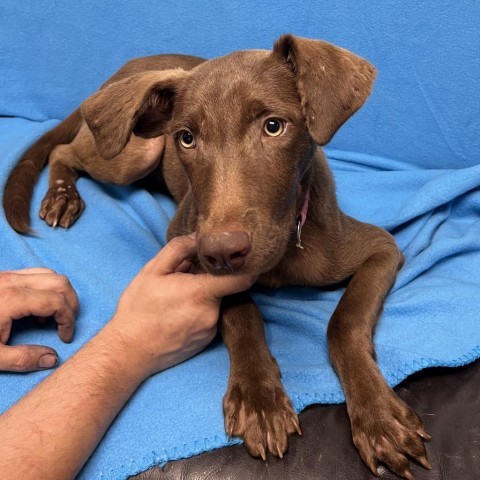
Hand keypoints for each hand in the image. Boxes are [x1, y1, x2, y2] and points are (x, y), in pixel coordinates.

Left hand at [0, 268, 77, 371]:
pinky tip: (33, 308)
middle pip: (60, 282)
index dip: (68, 320)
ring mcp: (6, 275)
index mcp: (12, 300)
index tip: (64, 338)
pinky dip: (45, 288)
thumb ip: (23, 359)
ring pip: (49, 274)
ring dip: (59, 293)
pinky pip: (34, 274)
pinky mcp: (1, 276)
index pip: (57, 302)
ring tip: (51, 317)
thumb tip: (53, 358)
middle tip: (66, 324)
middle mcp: (12, 281)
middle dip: (70, 303)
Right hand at [108, 235, 256, 377]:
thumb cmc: (138, 309)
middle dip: (207, 279)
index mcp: (201, 293)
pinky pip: (209, 318)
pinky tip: (177, 315)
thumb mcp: (153, 271)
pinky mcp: (206, 341)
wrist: (129, 351)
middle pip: (222, 287)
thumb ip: (179, 249)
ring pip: (214, 303)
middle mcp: (212, 313)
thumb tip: (198, 237)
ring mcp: (211, 329)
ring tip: (176, 300)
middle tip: (183, 279)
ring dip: (201, 296)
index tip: (239, 258)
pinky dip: (198, 312)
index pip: (242, 278)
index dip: (245, 266)